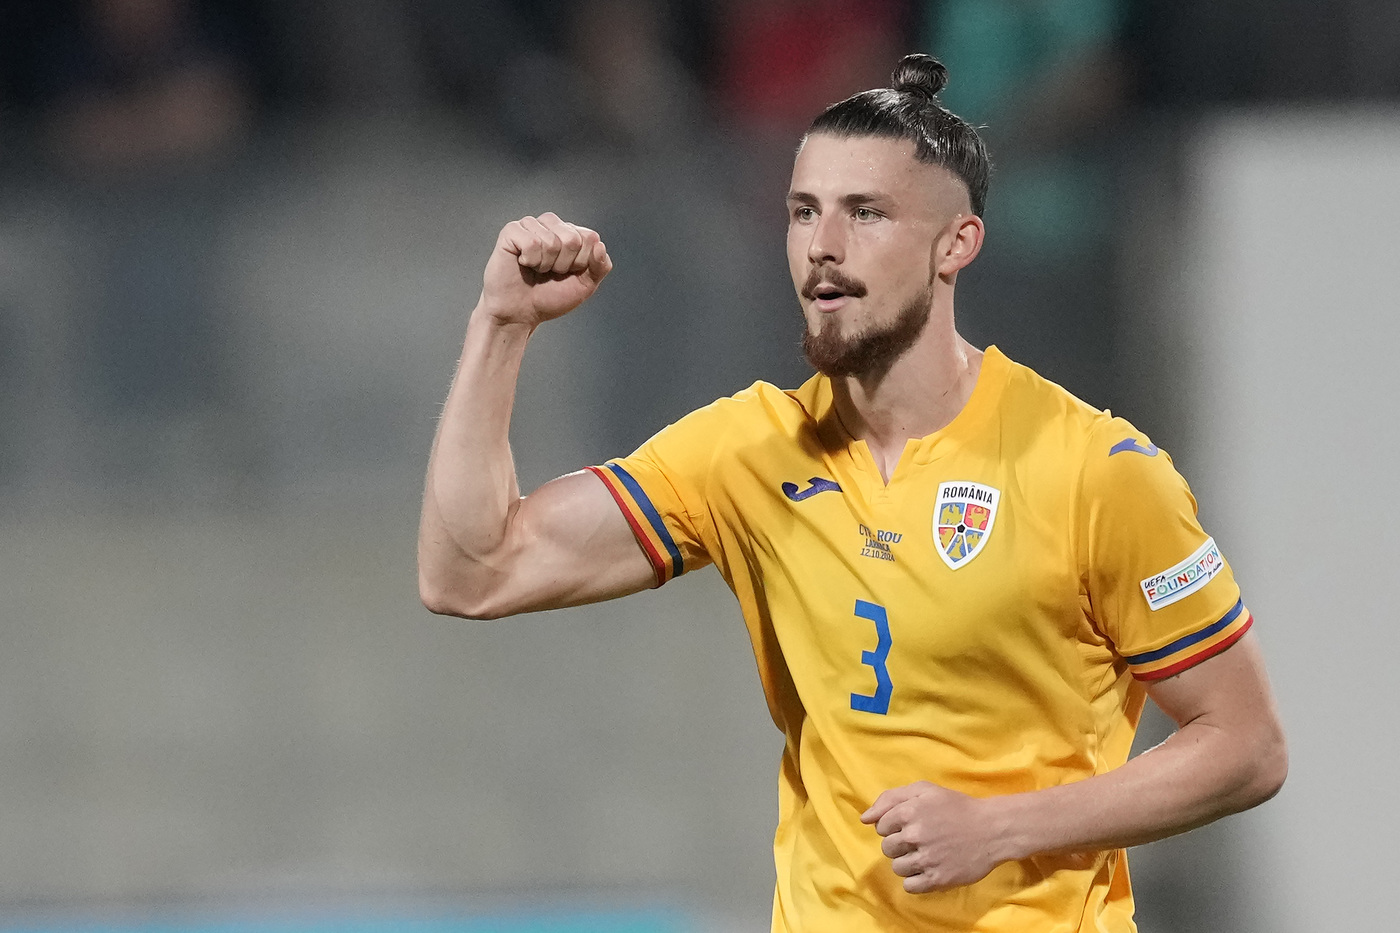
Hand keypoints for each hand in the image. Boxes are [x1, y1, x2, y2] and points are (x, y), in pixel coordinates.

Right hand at [478, 212, 612, 326]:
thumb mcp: (585, 285)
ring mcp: (531, 225)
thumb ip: (600, 266)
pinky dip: (530, 260)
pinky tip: (523, 263)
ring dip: (545, 265)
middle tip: (550, 273)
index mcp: (571, 233)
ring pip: (552, 242)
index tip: (568, 273)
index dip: (581, 262)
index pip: (590, 238)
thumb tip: (599, 245)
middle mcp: (552, 225)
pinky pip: (531, 242)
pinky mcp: (512, 231)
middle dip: (563, 265)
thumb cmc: (549, 298)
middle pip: (572, 239)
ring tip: (536, 269)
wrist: (520, 313)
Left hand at [861, 781, 1006, 892]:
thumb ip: (890, 798)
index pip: (881, 826)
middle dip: (899, 844)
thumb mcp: (925, 790)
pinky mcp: (938, 879)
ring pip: (897, 867)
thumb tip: (865, 818)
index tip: (910, 825)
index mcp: (910, 811)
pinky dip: (915, 880)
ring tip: (926, 854)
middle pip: (887, 848)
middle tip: (919, 840)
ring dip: (907, 862)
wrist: (992, 830)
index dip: (893, 826)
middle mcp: (915, 835)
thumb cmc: (957, 807)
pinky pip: (909, 886)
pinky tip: (928, 869)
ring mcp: (926, 859)